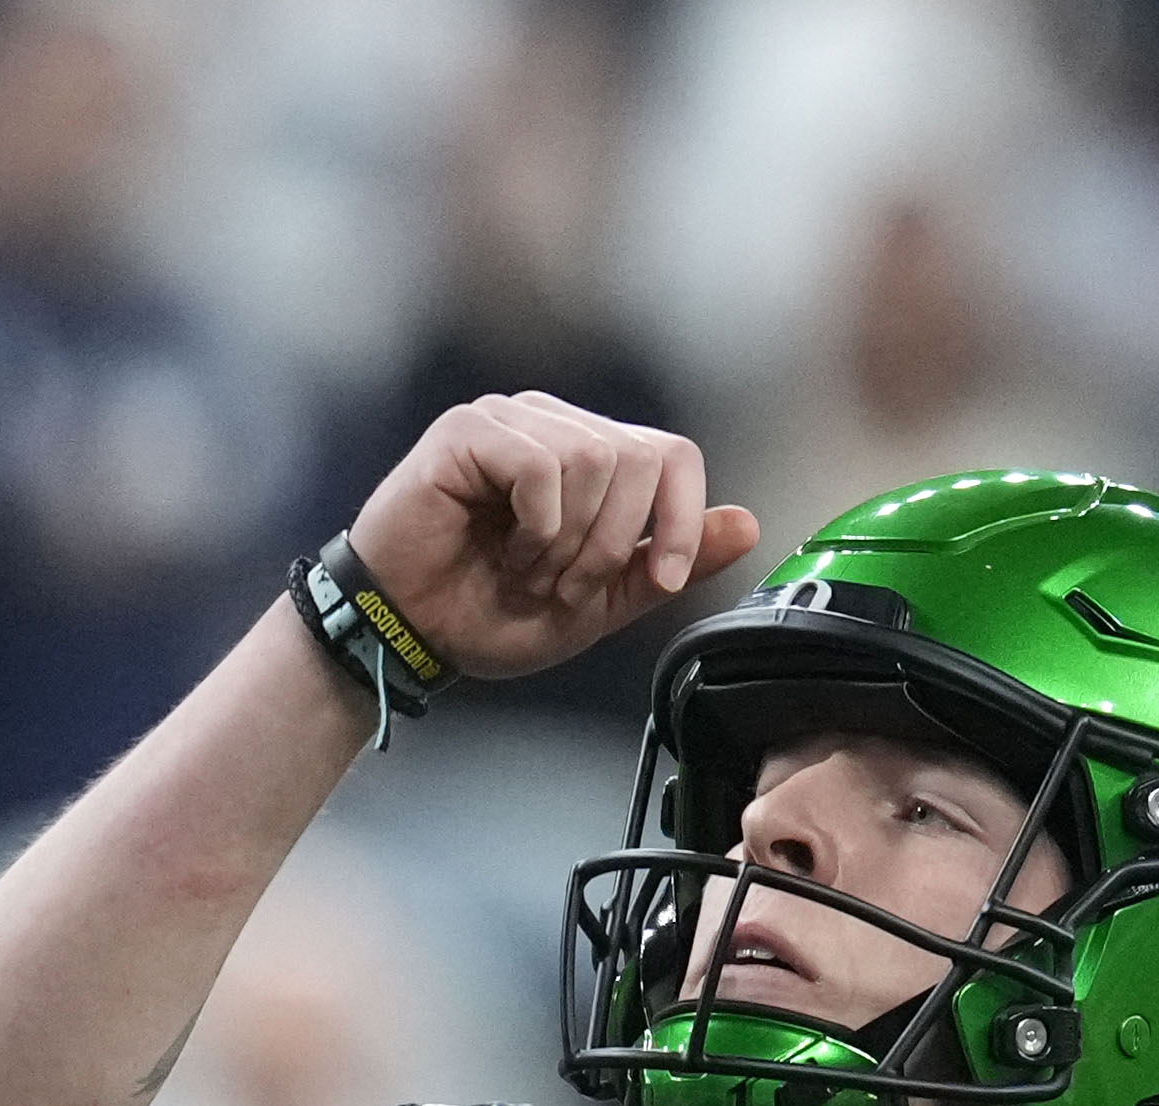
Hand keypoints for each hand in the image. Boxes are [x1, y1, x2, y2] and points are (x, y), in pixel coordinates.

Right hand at [343, 394, 759, 683]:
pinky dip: (535, 526)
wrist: (411, 632)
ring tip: (529, 571)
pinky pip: (542, 467)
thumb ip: (668, 561)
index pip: (673, 454)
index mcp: (591, 456)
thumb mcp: (601, 601)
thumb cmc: (490, 612)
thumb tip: (747, 524)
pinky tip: (504, 548)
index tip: (664, 580)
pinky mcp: (469, 430)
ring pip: (594, 461)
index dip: (683, 519)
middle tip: (567, 585)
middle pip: (639, 460)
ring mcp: (511, 420)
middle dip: (614, 544)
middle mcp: (555, 425)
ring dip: (570, 542)